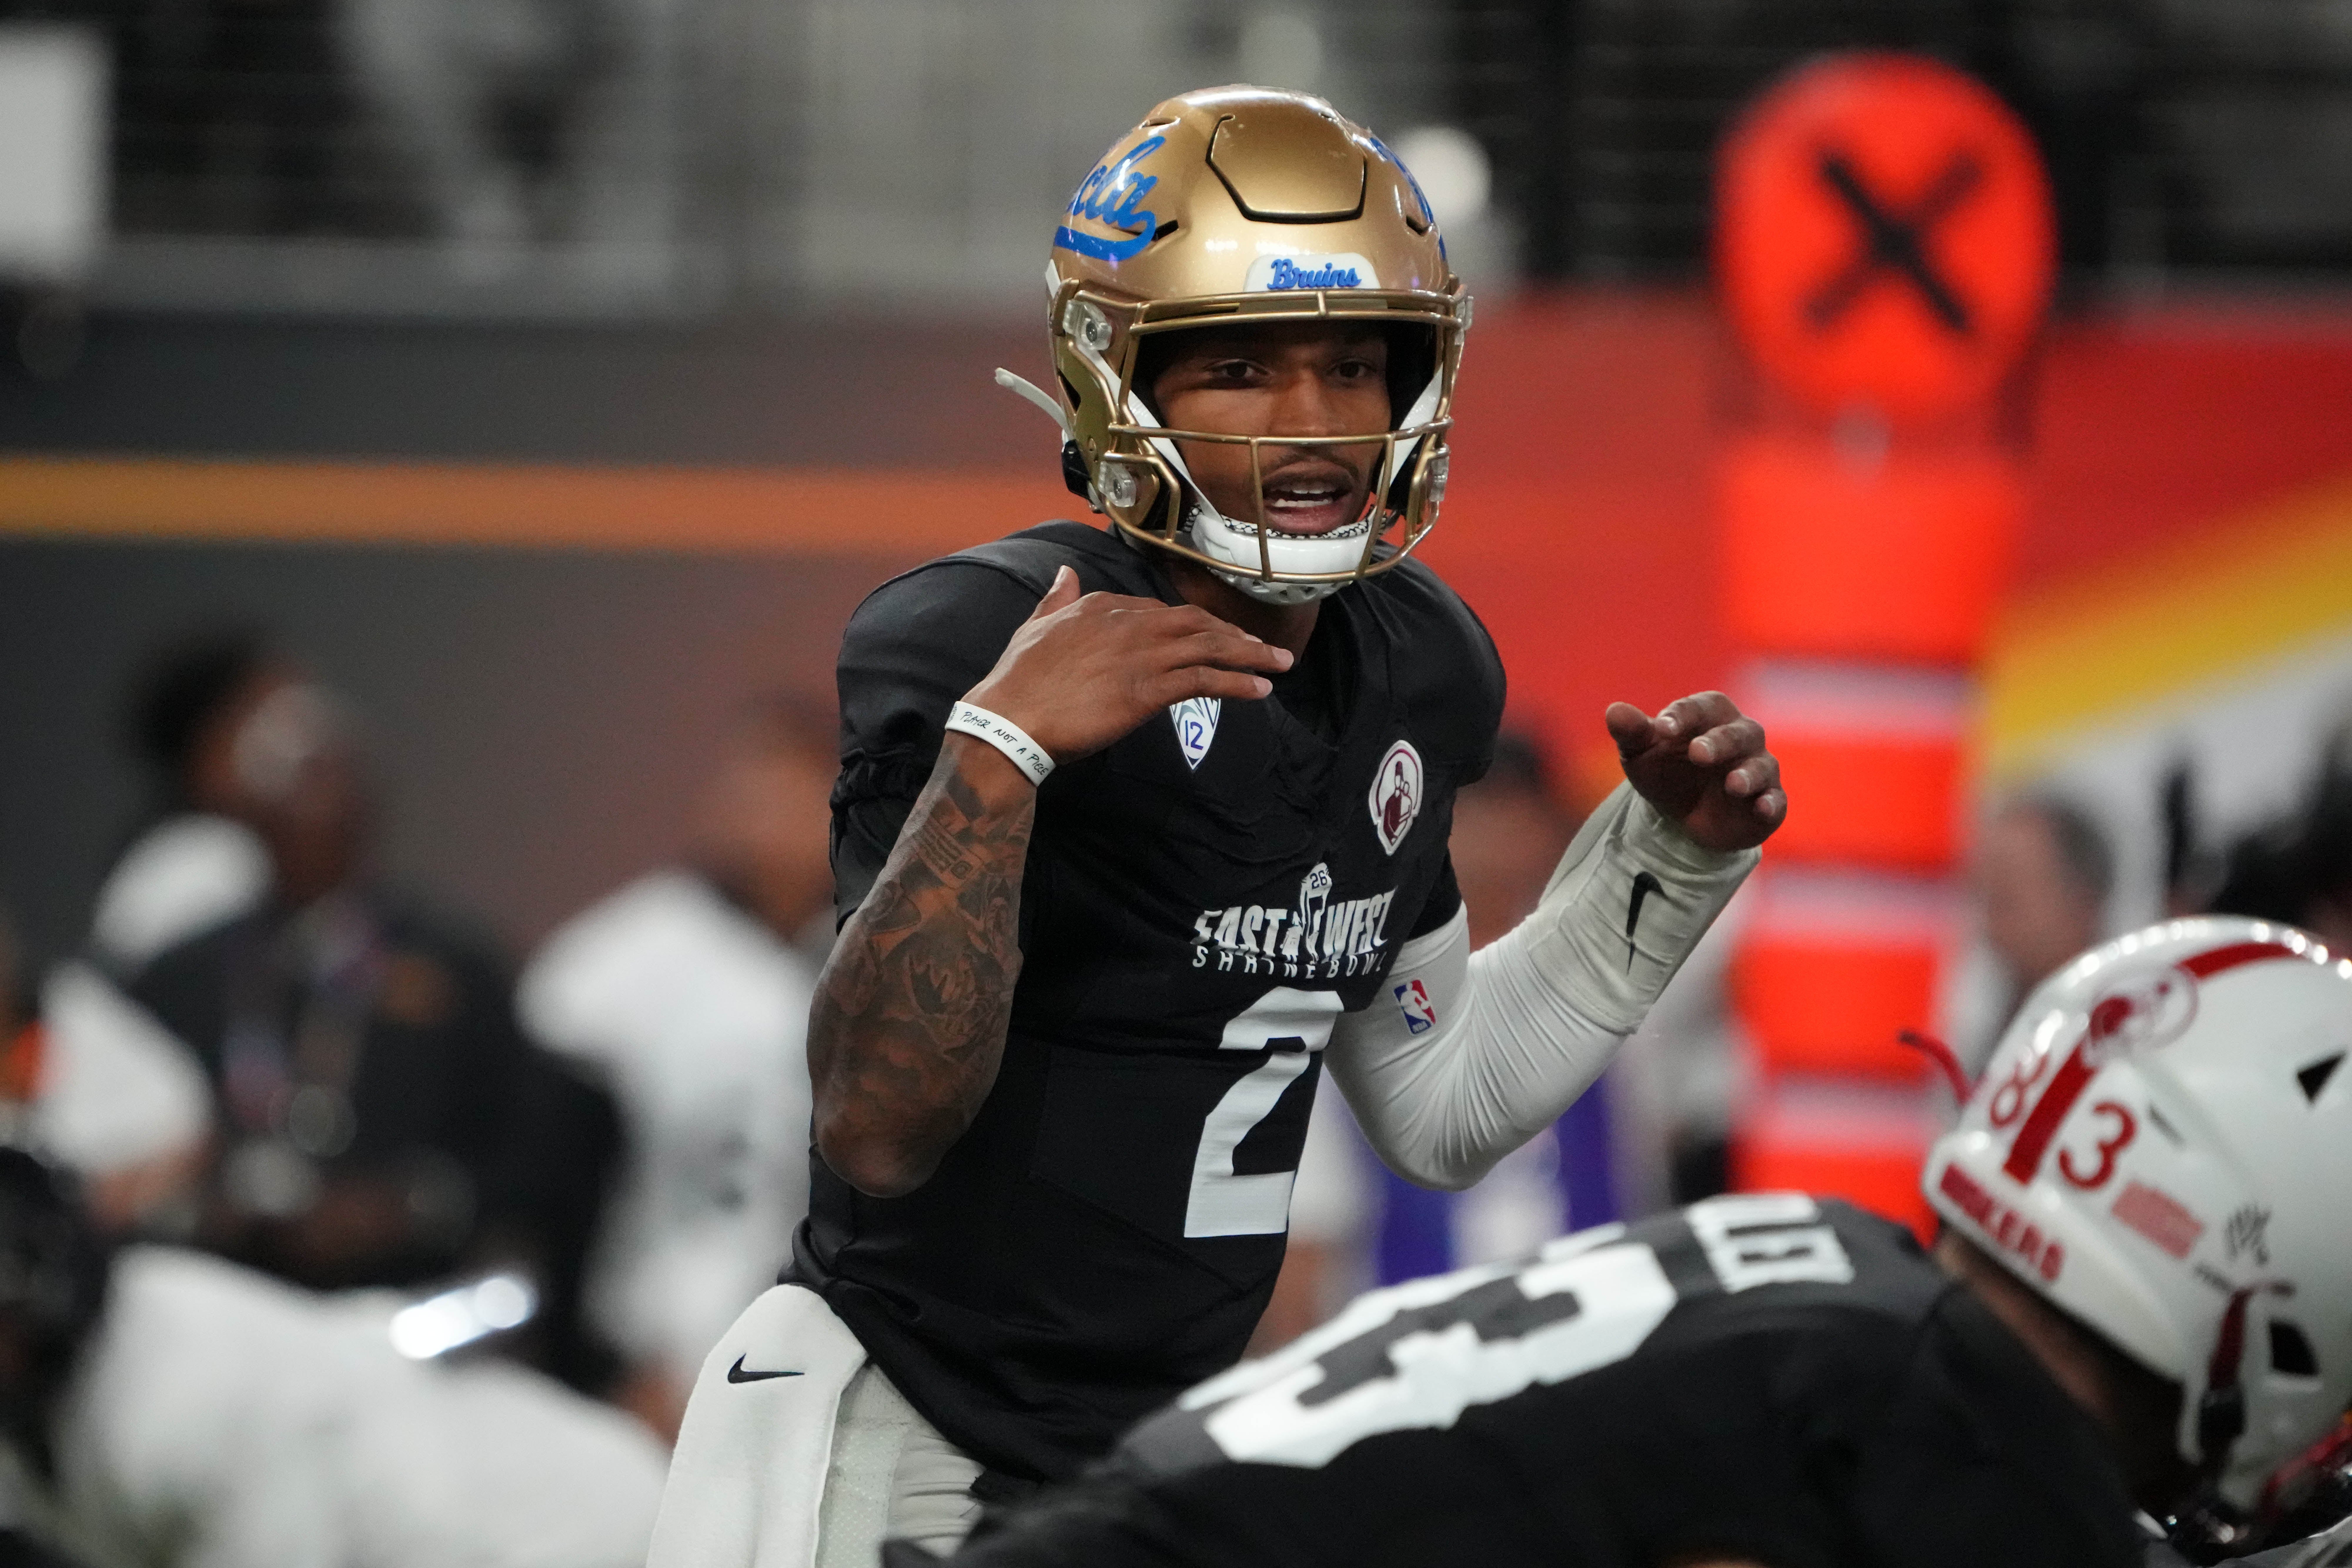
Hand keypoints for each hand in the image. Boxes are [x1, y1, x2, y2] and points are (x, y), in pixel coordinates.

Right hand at [964, 566, 1293, 764]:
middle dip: (1234, 633)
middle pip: (1195, 621)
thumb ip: (1057, 599)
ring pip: (1208, 645)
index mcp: (1101, 606)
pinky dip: (1237, 682)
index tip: (1215, 636)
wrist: (1008, 719)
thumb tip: (1065, 573)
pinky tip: (1260, 689)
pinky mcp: (1147, 689)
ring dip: (1250, 653)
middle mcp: (1126, 622)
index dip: (1195, 623)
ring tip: (1280, 663)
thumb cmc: (1018, 682)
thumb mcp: (1036, 627)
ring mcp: (1140, 654)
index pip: (1160, 609)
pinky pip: (1204, 680)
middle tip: (1265, 647)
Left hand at [1605, 692, 1783, 852]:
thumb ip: (1631, 732)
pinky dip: (1771, 803)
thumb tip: (1614, 712)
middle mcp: (1740, 736)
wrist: (1682, 815)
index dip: (1682, 716)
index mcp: (1709, 715)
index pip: (1699, 708)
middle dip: (1718, 742)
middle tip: (1698, 753)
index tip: (1662, 729)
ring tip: (1733, 785)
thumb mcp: (1641, 753)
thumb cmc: (1665, 769)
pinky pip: (1776, 800)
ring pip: (1761, 765)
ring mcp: (1758, 768)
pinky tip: (1762, 809)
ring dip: (1748, 774)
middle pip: (1736, 733)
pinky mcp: (1769, 801)